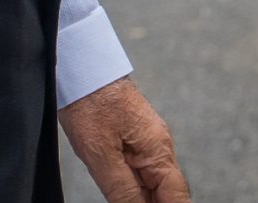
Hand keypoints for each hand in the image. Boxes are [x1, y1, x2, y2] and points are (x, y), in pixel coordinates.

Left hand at [59, 77, 189, 201]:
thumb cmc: (91, 102)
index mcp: (158, 150)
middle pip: (166, 192)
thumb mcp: (101, 154)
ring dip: (146, 200)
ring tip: (126, 200)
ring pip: (153, 184)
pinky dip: (136, 190)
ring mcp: (147, 142)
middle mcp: (159, 147)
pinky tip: (125, 196)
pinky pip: (141, 172)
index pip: (176, 196)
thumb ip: (122, 190)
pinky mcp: (133, 138)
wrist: (81, 68)